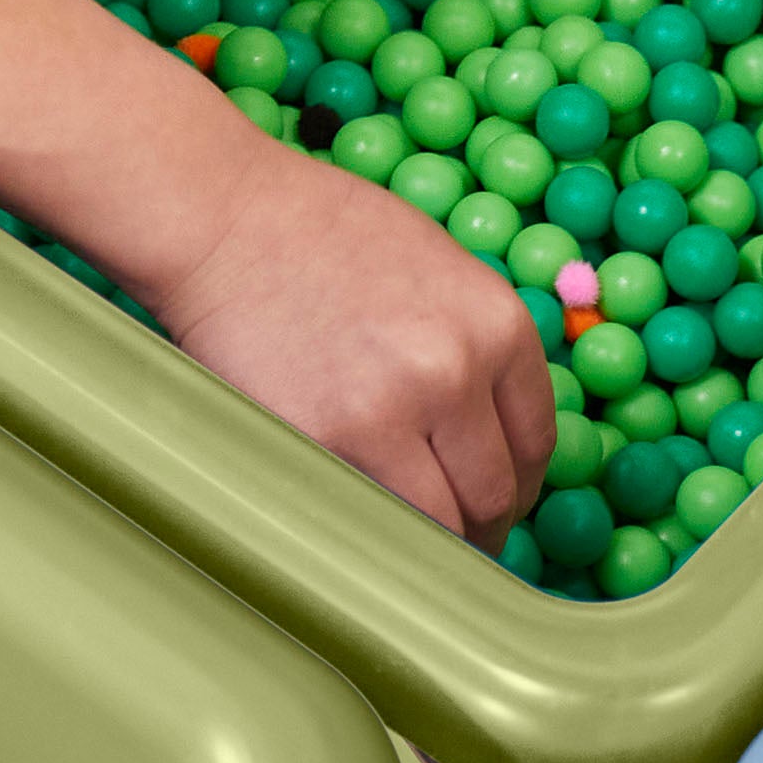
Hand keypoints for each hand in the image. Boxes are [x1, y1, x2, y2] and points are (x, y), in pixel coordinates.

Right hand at [145, 139, 553, 546]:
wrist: (226, 220)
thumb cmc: (324, 232)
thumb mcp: (440, 267)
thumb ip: (477, 342)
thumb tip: (496, 427)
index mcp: (497, 324)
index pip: (536, 438)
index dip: (520, 481)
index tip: (499, 498)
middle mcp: (456, 371)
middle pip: (495, 491)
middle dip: (483, 523)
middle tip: (460, 536)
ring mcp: (392, 412)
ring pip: (441, 521)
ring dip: (434, 542)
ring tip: (415, 542)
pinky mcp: (327, 442)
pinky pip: (373, 515)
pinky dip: (377, 531)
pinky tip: (367, 522)